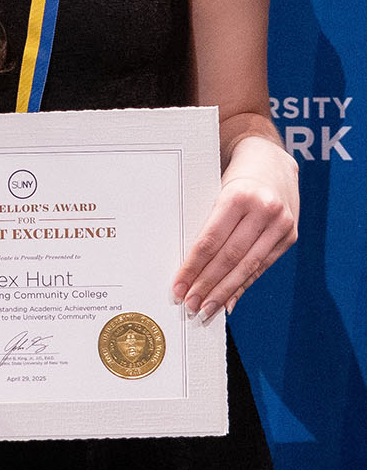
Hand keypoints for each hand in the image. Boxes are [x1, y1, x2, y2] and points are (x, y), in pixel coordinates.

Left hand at [173, 134, 298, 320]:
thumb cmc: (234, 178)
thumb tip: (190, 266)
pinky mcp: (290, 235)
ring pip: (248, 266)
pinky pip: (262, 265)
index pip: (211, 241)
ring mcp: (281, 224)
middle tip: (190, 305)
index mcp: (238, 196)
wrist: (271, 160)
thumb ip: (208, 225)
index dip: (193, 268)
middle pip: (230, 257)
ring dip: (225, 292)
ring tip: (206, 308)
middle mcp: (264, 210)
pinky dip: (244, 284)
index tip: (178, 287)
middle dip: (208, 285)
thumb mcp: (216, 191)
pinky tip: (230, 300)